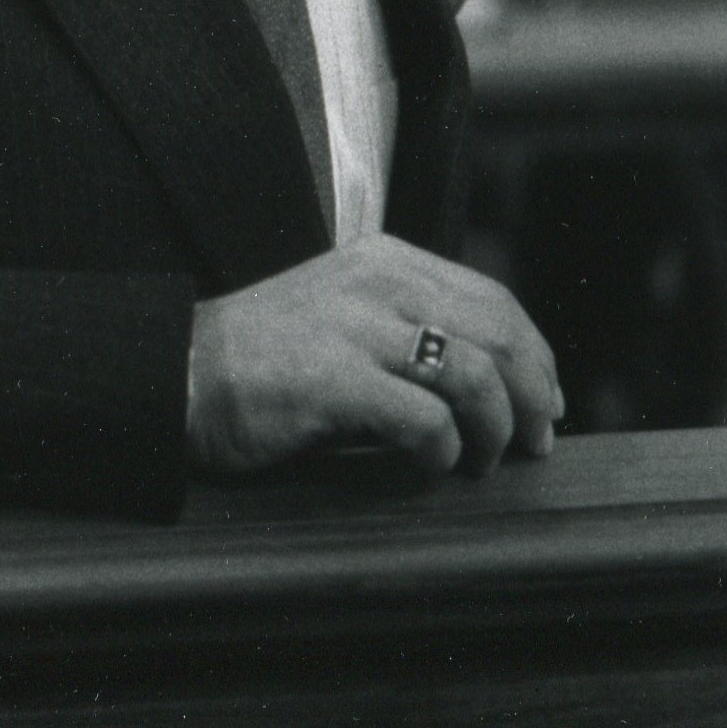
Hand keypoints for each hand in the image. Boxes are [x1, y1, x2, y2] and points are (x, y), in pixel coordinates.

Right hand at [185, 233, 563, 480]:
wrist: (177, 373)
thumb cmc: (265, 359)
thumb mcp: (347, 318)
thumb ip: (410, 331)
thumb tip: (491, 384)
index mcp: (388, 262)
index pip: (493, 300)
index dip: (534, 354)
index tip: (548, 398)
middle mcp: (380, 283)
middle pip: (497, 333)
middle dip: (531, 392)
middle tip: (537, 439)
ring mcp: (356, 328)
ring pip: (472, 374)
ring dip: (494, 427)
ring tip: (485, 461)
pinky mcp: (334, 379)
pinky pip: (424, 418)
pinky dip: (443, 449)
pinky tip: (433, 465)